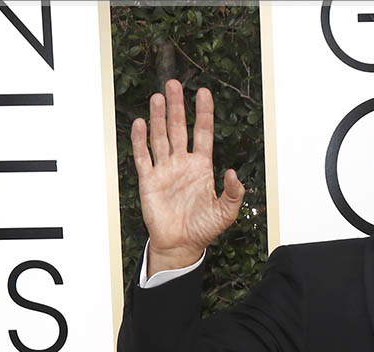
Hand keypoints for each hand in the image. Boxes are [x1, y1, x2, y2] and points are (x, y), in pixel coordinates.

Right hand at [131, 79, 244, 275]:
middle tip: (173, 84)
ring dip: (159, 118)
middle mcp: (182, 164)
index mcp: (202, 167)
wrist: (181, 244)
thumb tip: (233, 172)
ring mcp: (165, 170)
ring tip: (158, 97)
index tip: (203, 93)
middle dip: (177, 107)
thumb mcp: (226, 212)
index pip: (203, 134)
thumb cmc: (204, 228)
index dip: (203, 113)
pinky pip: (143, 156)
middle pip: (179, 129)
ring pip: (161, 137)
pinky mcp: (149, 180)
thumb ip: (233, 192)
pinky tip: (140, 123)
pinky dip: (141, 140)